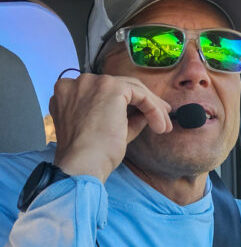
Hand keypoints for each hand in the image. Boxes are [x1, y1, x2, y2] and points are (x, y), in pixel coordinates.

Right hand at [50, 73, 171, 182]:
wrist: (83, 164)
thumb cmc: (91, 156)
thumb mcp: (108, 132)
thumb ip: (124, 119)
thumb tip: (145, 115)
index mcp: (70, 93)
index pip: (106, 93)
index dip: (129, 103)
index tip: (146, 116)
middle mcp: (79, 83)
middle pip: (121, 86)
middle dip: (145, 102)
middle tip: (163, 119)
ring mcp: (93, 82)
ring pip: (132, 88)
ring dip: (153, 107)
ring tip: (165, 126)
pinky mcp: (110, 88)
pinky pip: (140, 94)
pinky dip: (154, 109)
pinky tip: (160, 126)